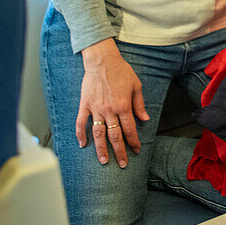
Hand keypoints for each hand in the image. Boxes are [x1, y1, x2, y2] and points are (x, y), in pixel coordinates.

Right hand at [77, 38, 148, 167]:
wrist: (102, 61)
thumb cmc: (120, 71)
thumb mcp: (136, 86)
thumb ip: (139, 104)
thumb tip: (145, 119)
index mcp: (123, 106)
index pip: (130, 129)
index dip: (134, 142)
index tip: (136, 150)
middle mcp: (109, 110)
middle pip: (115, 136)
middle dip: (120, 151)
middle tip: (122, 164)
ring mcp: (96, 109)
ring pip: (98, 134)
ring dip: (101, 149)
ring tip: (104, 161)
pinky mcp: (85, 105)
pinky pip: (81, 123)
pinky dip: (81, 134)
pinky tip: (82, 144)